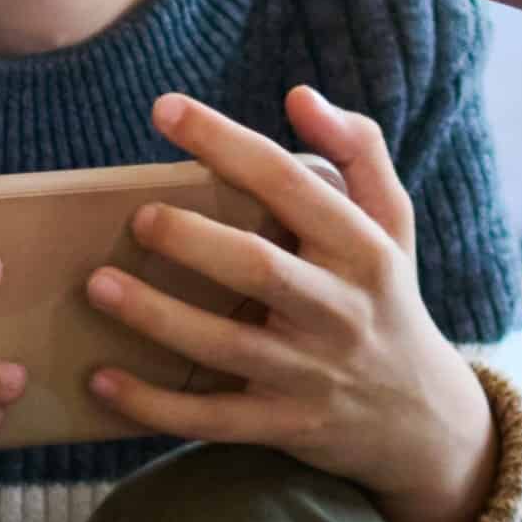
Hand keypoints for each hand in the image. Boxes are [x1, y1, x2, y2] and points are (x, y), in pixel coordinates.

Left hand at [84, 87, 498, 521]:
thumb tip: (301, 96)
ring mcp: (311, 373)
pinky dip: (154, 404)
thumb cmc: (388, 299)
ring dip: (158, 318)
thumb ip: (359, 150)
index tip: (164, 110)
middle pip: (259, 269)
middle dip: (193, 241)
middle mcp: (339, 310)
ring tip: (98, 285)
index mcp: (361, 248)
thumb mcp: (394, 223)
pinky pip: (212, 419)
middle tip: (138, 217)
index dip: (225, 142)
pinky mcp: (286, 425)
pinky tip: (100, 378)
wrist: (424, 419)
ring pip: (227, 346)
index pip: (289, 183)